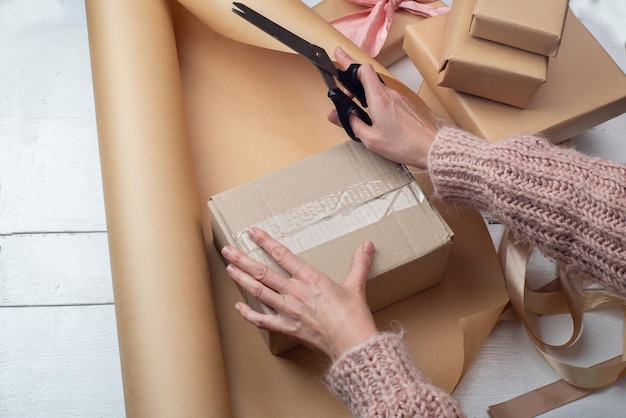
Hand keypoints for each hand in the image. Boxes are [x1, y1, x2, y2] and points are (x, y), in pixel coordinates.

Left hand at [221, 227, 377, 358]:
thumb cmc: (354, 316)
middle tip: (227, 250)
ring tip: (229, 269)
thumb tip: (368, 244)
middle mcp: (295, 292)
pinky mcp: (288, 328)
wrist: (353, 344)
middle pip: (263, 272)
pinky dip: (249, 314)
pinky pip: (263, 321)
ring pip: (259, 292)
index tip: (252, 232)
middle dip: (243, 260)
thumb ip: (359, 263)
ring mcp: (289, 311)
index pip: (282, 255)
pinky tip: (238, 308)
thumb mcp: (356, 285)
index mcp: (310, 279)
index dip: (265, 241)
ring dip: (242, 280)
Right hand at [329, 47, 436, 168]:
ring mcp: (399, 97)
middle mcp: (390, 93)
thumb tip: (335, 114)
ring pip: (378, 88)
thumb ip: (351, 123)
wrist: (430, 147)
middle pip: (369, 77)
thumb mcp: (370, 139)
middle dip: (353, 78)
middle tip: (344, 82)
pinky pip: (387, 96)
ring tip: (356, 103)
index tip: (339, 57)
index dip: (350, 64)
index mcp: (379, 99)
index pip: (363, 70)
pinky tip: (374, 113)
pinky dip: (377, 99)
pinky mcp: (405, 103)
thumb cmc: (404, 145)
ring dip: (366, 92)